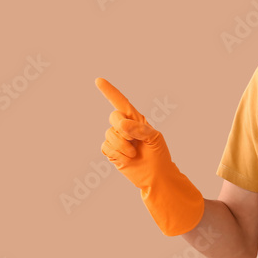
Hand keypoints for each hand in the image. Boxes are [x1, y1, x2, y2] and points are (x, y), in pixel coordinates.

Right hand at [96, 77, 203, 235]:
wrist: (156, 176)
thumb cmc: (159, 155)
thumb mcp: (155, 138)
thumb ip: (140, 129)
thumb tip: (122, 125)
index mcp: (136, 120)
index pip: (121, 102)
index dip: (110, 91)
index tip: (99, 80)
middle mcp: (124, 127)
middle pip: (114, 117)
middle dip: (123, 128)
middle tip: (134, 140)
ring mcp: (116, 139)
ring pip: (109, 134)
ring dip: (123, 145)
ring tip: (134, 153)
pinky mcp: (111, 152)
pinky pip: (106, 147)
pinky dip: (118, 154)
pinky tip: (127, 159)